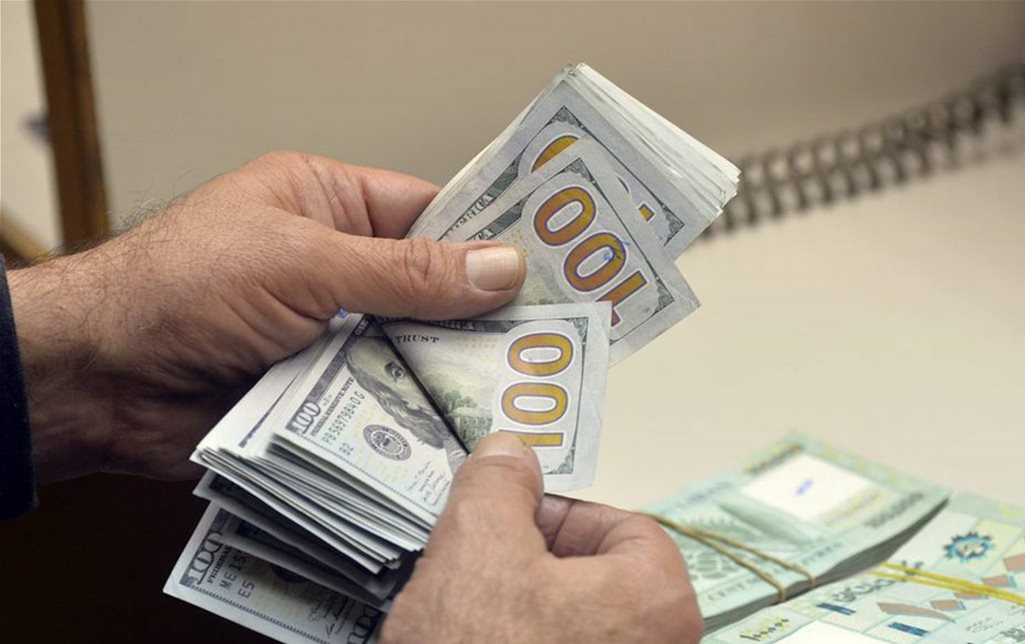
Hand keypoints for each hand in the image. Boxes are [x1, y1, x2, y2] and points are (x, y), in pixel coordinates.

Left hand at [9, 151, 525, 480]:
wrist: (95, 382)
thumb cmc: (180, 288)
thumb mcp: (305, 262)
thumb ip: (407, 271)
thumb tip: (501, 267)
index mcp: (327, 205)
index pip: (429, 213)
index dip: (488, 239)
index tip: (552, 267)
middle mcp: (333, 270)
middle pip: (429, 292)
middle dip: (478, 319)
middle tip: (548, 344)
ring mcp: (326, 337)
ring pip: (410, 354)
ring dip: (447, 376)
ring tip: (516, 394)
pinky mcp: (316, 399)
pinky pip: (380, 406)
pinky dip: (412, 420)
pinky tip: (460, 433)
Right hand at [383, 433, 701, 643]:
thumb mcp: (475, 547)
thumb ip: (497, 485)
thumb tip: (509, 452)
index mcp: (660, 601)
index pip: (621, 526)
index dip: (556, 516)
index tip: (506, 522)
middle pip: (595, 580)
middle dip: (529, 567)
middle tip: (475, 572)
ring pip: (571, 628)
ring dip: (516, 612)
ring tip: (465, 620)